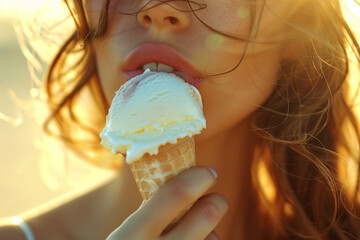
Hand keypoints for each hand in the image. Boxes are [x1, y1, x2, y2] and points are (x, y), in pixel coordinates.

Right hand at [106, 166, 227, 239]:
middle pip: (205, 215)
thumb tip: (182, 182)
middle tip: (215, 199)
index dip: (196, 177)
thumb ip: (148, 215)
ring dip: (210, 231)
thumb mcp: (126, 236)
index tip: (207, 173)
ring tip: (199, 233)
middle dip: (216, 202)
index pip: (174, 194)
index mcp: (131, 236)